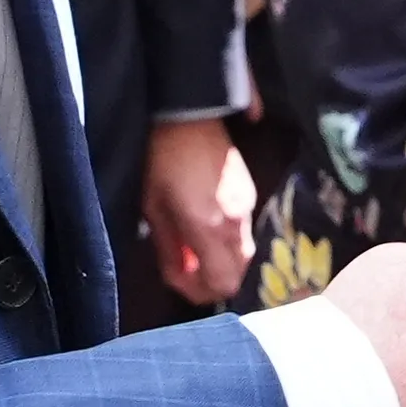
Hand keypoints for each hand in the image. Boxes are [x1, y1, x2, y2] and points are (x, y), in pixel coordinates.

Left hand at [142, 115, 254, 302]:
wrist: (190, 114)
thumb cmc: (162, 160)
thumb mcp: (154, 208)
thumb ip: (169, 249)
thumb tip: (179, 275)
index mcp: (210, 228)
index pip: (222, 283)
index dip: (200, 292)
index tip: (179, 279)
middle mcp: (236, 222)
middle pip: (238, 274)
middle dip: (212, 280)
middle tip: (187, 269)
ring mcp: (248, 205)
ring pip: (244, 255)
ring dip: (220, 261)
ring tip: (193, 247)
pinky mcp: (251, 193)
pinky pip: (244, 232)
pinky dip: (227, 243)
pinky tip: (205, 229)